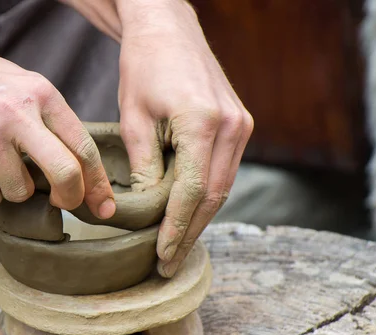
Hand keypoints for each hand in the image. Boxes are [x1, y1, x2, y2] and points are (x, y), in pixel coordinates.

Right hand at [0, 31, 116, 217]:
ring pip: (20, 192)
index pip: (83, 146)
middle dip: (70, 199)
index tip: (104, 206)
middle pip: (65, 174)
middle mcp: (19, 113)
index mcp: (40, 93)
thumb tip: (75, 165)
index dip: (97, 183)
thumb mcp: (15, 83)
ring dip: (9, 189)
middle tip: (62, 206)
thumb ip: (45, 117)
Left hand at [116, 0, 253, 276]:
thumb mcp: (133, 119)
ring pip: (223, 188)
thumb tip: (148, 211)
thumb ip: (144, 168)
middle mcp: (232, 127)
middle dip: (190, 233)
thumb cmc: (144, 68)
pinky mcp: (240, 125)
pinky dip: (206, 196)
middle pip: (213, 197)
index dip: (176, 228)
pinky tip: (189, 214)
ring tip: (176, 246)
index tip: (161, 256)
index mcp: (202, 122)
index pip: (192, 191)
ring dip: (199, 219)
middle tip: (169, 263)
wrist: (168, 30)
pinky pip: (224, 171)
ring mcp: (241, 126)